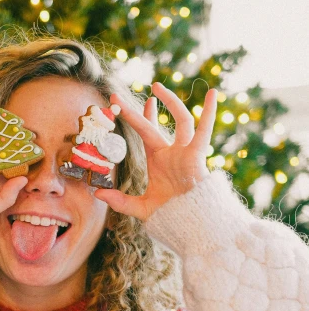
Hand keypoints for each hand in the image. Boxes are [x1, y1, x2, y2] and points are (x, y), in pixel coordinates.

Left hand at [95, 82, 217, 221]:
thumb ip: (120, 201)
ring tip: (156, 86)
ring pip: (182, 120)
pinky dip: (210, 112)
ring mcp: (185, 152)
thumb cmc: (170, 216)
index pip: (144, 132)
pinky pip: (204, 131)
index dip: (133, 117)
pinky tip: (213, 94)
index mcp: (158, 159)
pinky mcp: (197, 156)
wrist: (191, 224)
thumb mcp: (141, 208)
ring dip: (171, 102)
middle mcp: (171, 152)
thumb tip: (97, 194)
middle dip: (141, 109)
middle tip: (122, 94)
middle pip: (155, 124)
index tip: (118, 104)